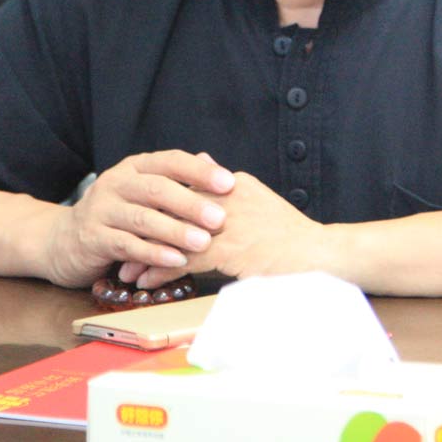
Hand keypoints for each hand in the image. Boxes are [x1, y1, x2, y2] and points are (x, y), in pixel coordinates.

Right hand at [39, 150, 232, 288]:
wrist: (64, 241)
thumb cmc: (118, 216)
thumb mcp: (145, 194)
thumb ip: (177, 181)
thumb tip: (213, 163)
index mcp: (135, 168)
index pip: (170, 161)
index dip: (200, 172)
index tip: (229, 183)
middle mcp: (116, 183)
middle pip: (157, 189)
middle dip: (191, 203)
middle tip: (220, 218)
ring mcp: (101, 209)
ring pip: (143, 218)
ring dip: (175, 231)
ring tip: (203, 242)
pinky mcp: (93, 238)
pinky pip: (127, 245)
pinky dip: (153, 253)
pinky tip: (176, 261)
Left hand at [122, 172, 332, 289]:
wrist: (321, 256)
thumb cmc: (290, 235)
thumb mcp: (259, 199)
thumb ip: (228, 184)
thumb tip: (204, 159)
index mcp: (235, 184)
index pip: (184, 190)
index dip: (157, 208)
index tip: (137, 221)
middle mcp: (229, 198)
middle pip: (172, 211)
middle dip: (144, 229)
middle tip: (120, 244)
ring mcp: (230, 223)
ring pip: (174, 235)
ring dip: (146, 254)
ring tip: (126, 270)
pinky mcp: (231, 250)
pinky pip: (185, 259)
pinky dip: (162, 269)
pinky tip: (146, 281)